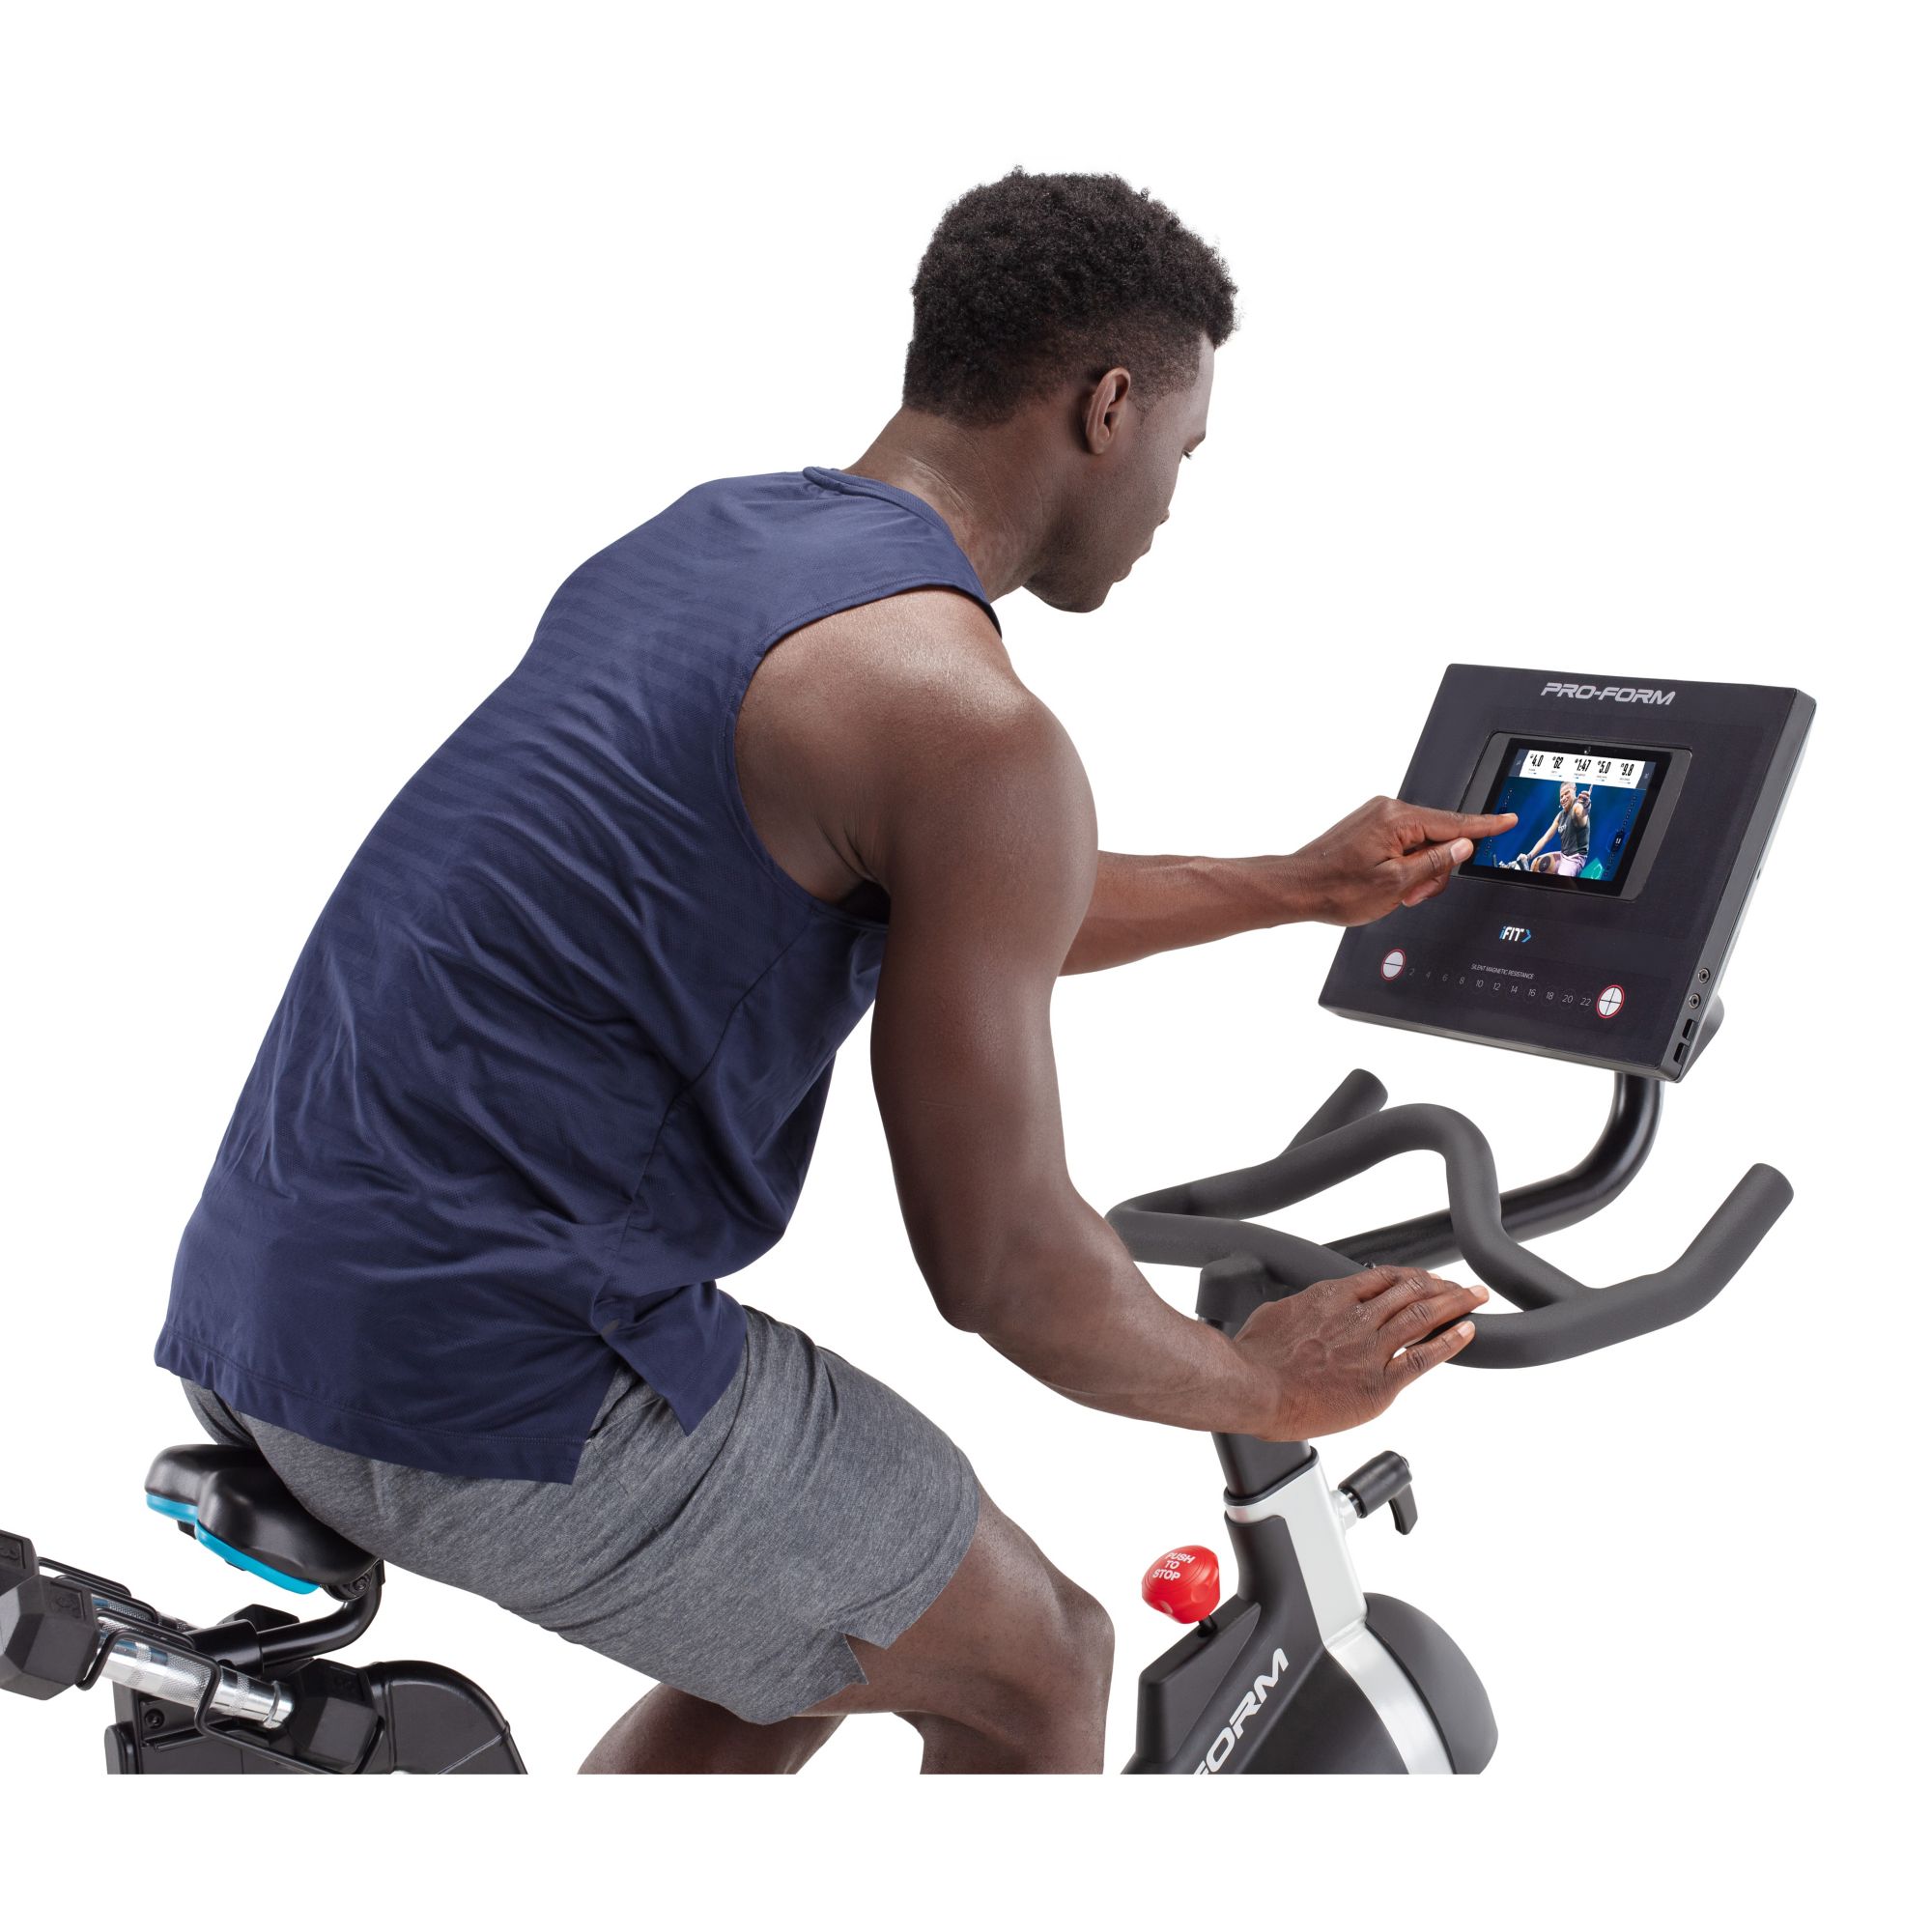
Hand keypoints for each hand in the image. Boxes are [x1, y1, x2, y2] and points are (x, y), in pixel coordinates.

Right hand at [1230, 1266, 1488, 1439]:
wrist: (1253, 1389)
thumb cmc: (1254, 1358)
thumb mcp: (1274, 1315)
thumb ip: (1298, 1309)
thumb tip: (1299, 1309)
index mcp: (1330, 1298)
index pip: (1381, 1278)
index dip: (1409, 1277)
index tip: (1422, 1278)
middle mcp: (1356, 1318)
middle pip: (1409, 1291)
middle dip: (1440, 1286)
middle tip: (1460, 1286)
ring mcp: (1370, 1349)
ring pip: (1422, 1316)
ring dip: (1453, 1304)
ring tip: (1474, 1298)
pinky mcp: (1378, 1383)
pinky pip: (1422, 1358)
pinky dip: (1448, 1342)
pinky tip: (1466, 1332)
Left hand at [1284, 796, 1517, 924]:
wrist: (1297, 889)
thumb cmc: (1336, 889)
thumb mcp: (1396, 883)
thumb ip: (1435, 862)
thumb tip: (1463, 845)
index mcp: (1397, 819)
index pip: (1453, 822)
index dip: (1485, 826)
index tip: (1508, 820)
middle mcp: (1386, 810)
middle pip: (1437, 838)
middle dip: (1432, 870)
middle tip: (1412, 894)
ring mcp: (1376, 818)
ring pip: (1419, 846)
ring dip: (1415, 873)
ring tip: (1393, 893)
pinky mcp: (1368, 829)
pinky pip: (1401, 846)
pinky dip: (1401, 867)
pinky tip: (1386, 884)